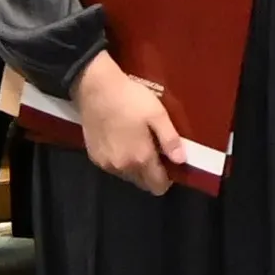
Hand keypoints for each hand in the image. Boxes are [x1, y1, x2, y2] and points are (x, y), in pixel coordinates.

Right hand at [72, 50, 182, 195]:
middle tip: (155, 150)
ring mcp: (105, 164)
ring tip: (137, 143)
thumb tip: (181, 161)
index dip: (168, 178)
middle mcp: (122, 168)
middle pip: (143, 183)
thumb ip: (170, 140)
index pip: (158, 186)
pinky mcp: (93, 156)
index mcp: (140, 159)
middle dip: (152, 173)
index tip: (170, 163)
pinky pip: (113, 167)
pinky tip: (121, 141)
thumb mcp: (157, 115)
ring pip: (127, 176)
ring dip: (135, 167)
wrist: (95, 89)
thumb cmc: (130, 99)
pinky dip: (120, 160)